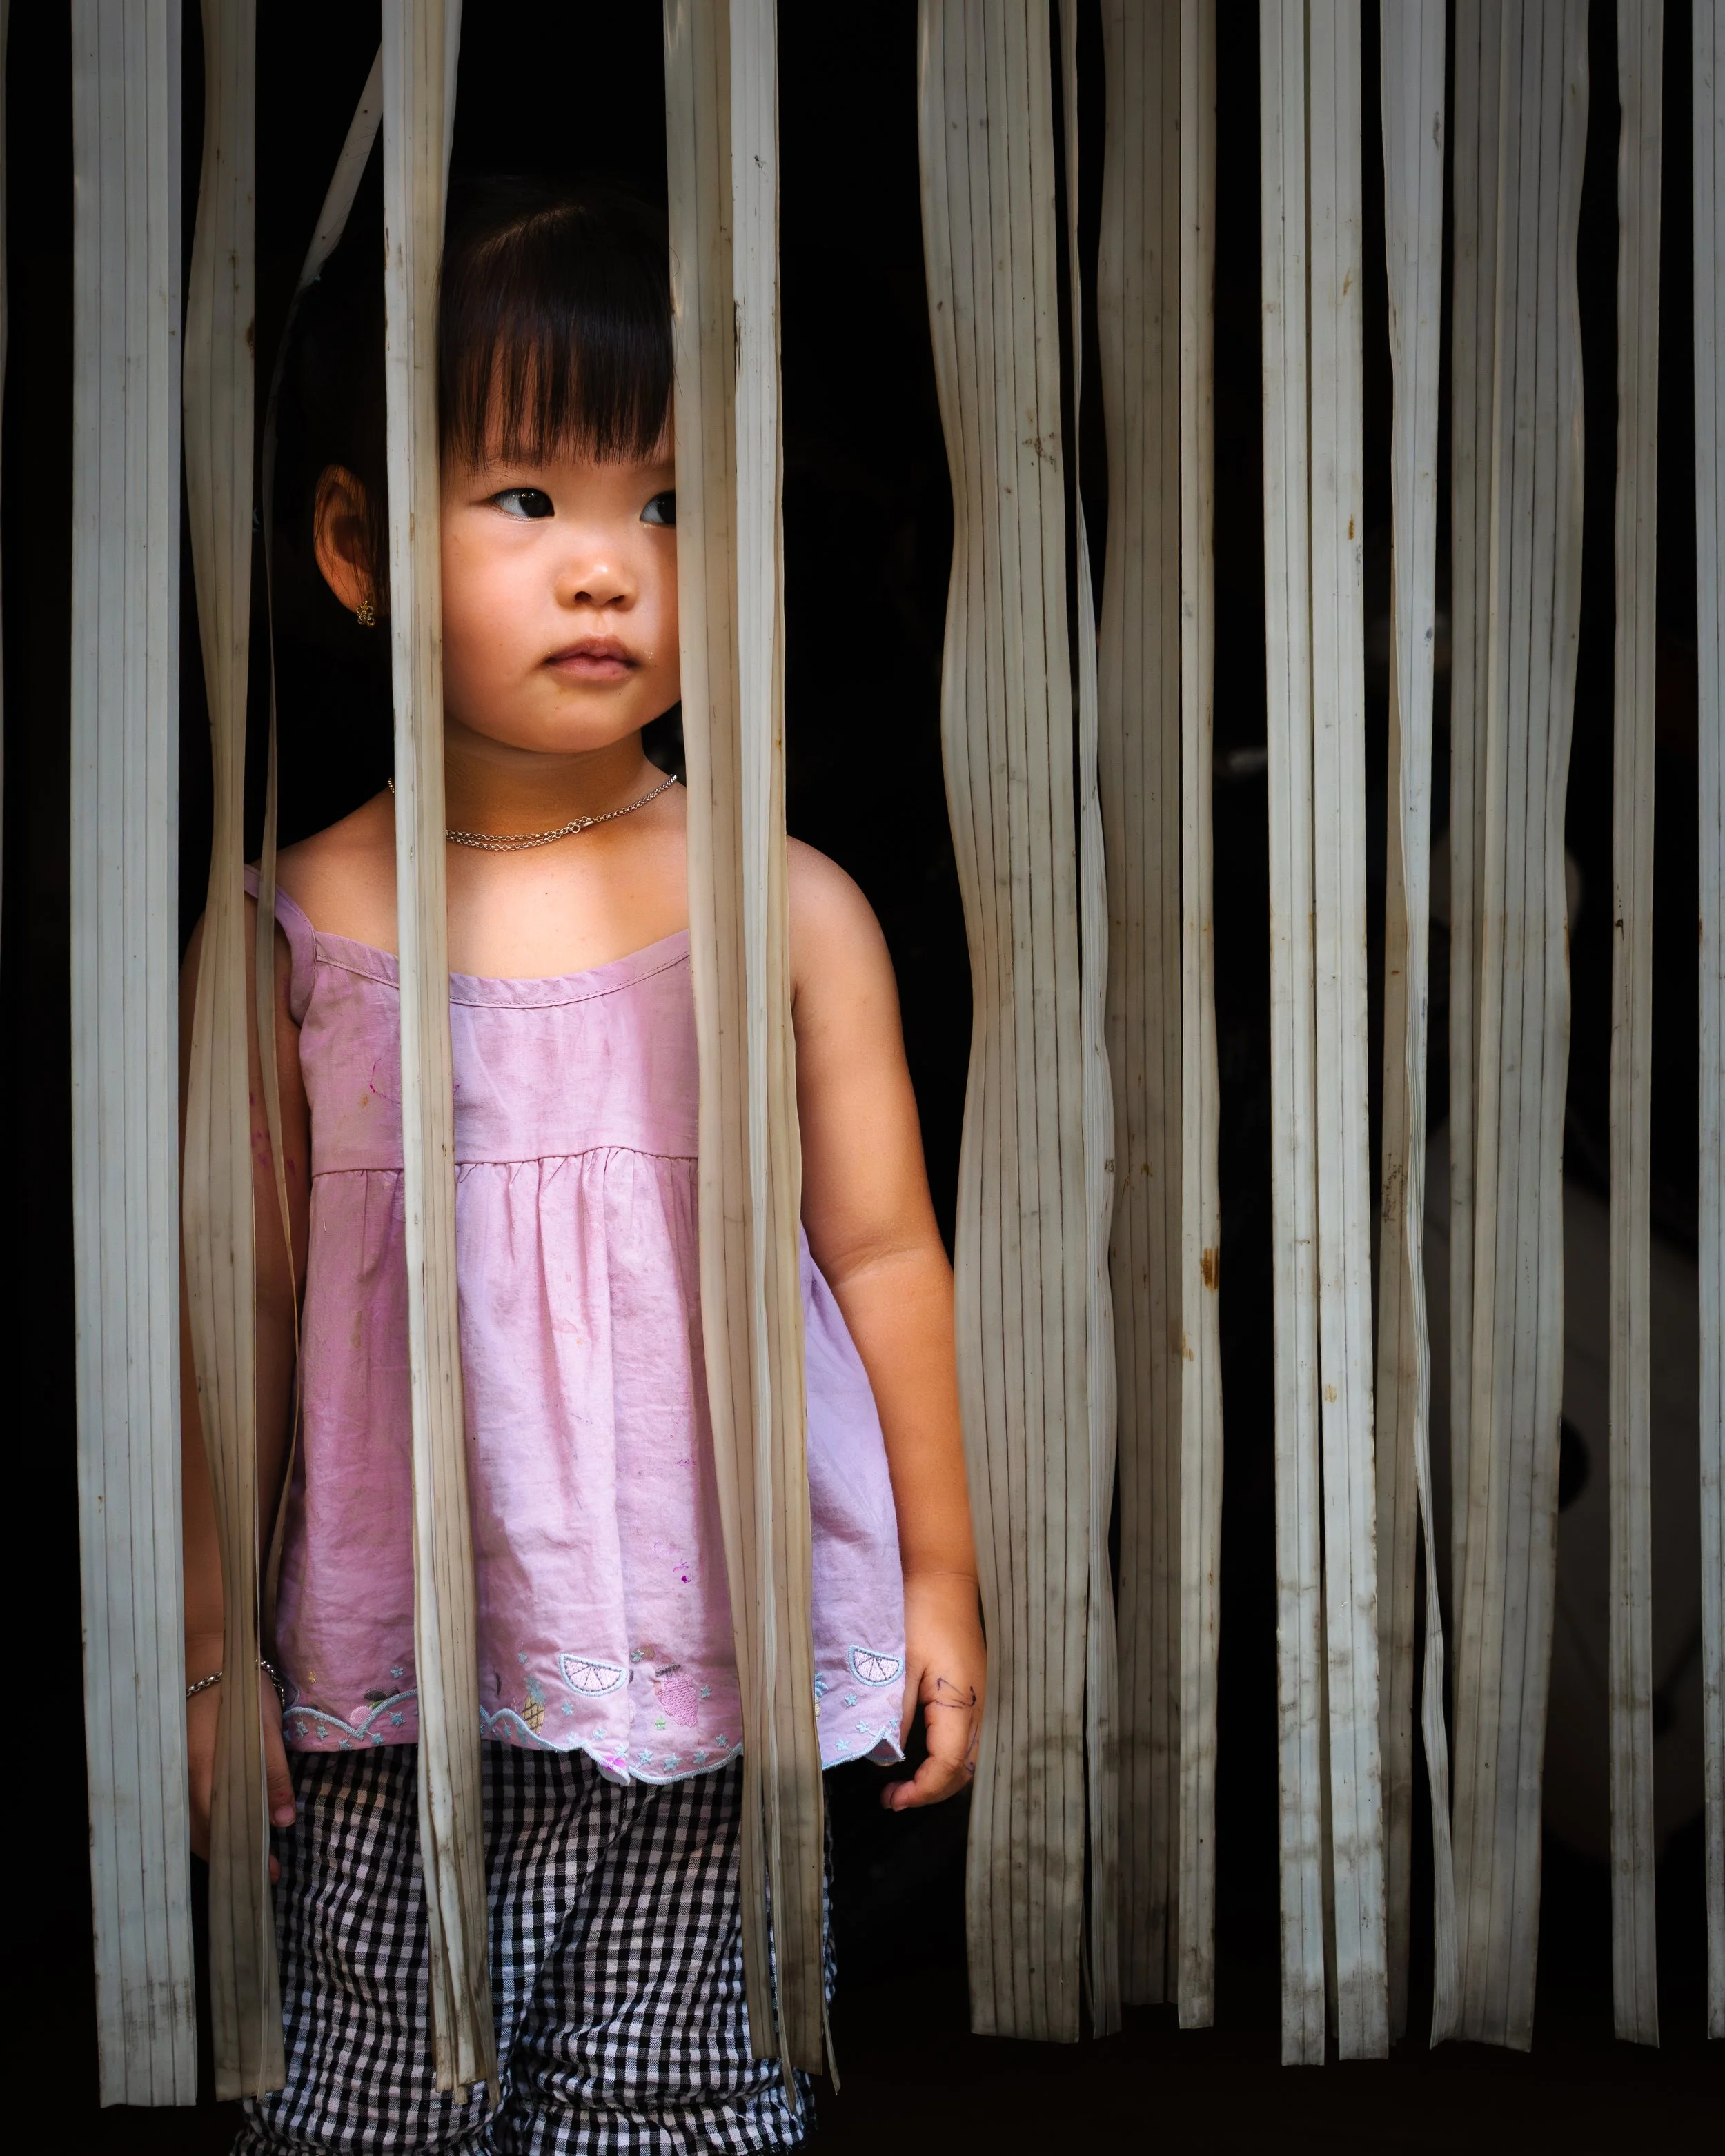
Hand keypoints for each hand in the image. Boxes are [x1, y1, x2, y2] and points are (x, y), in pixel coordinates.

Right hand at [187, 1656, 296, 1884]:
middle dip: (234, 1857)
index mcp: (207, 1773)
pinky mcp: (187, 1766)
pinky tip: (229, 1830)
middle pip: (206, 1834)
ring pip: (197, 1824)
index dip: (245, 1853)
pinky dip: (211, 1826)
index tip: (268, 1874)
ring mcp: (184, 1774)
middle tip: (263, 1875)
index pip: (221, 1829)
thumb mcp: (264, 1728)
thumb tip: (283, 1821)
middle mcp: (189, 1781)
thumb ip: (272, 1773)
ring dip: (221, 1844)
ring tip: (250, 1860)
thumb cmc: (240, 1690)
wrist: (208, 1658)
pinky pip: (195, 1808)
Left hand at [882, 1570, 984, 1810]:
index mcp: (959, 1702)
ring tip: (903, 1785)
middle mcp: (977, 1707)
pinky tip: (920, 1756)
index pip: (948, 1765)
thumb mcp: (898, 1664)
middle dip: (930, 1793)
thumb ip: (893, 1713)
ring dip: (938, 1779)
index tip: (892, 1799)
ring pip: (967, 1758)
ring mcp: (978, 1700)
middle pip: (963, 1770)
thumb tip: (884, 1756)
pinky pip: (964, 1740)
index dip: (922, 1791)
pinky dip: (944, 1759)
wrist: (942, 1579)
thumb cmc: (919, 1614)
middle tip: (893, 1798)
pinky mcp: (971, 1692)